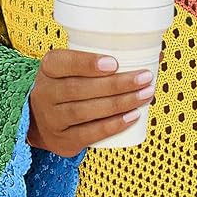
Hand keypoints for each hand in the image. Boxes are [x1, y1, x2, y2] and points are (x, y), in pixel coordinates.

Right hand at [27, 47, 161, 156]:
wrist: (42, 122)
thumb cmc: (68, 87)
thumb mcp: (74, 69)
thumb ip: (106, 60)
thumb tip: (155, 55)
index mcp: (48, 69)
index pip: (61, 63)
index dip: (86, 63)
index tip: (114, 63)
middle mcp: (44, 94)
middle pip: (78, 89)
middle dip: (116, 84)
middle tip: (144, 79)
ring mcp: (52, 120)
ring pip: (85, 111)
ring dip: (119, 104)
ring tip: (144, 95)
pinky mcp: (63, 141)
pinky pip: (89, 134)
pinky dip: (113, 125)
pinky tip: (132, 117)